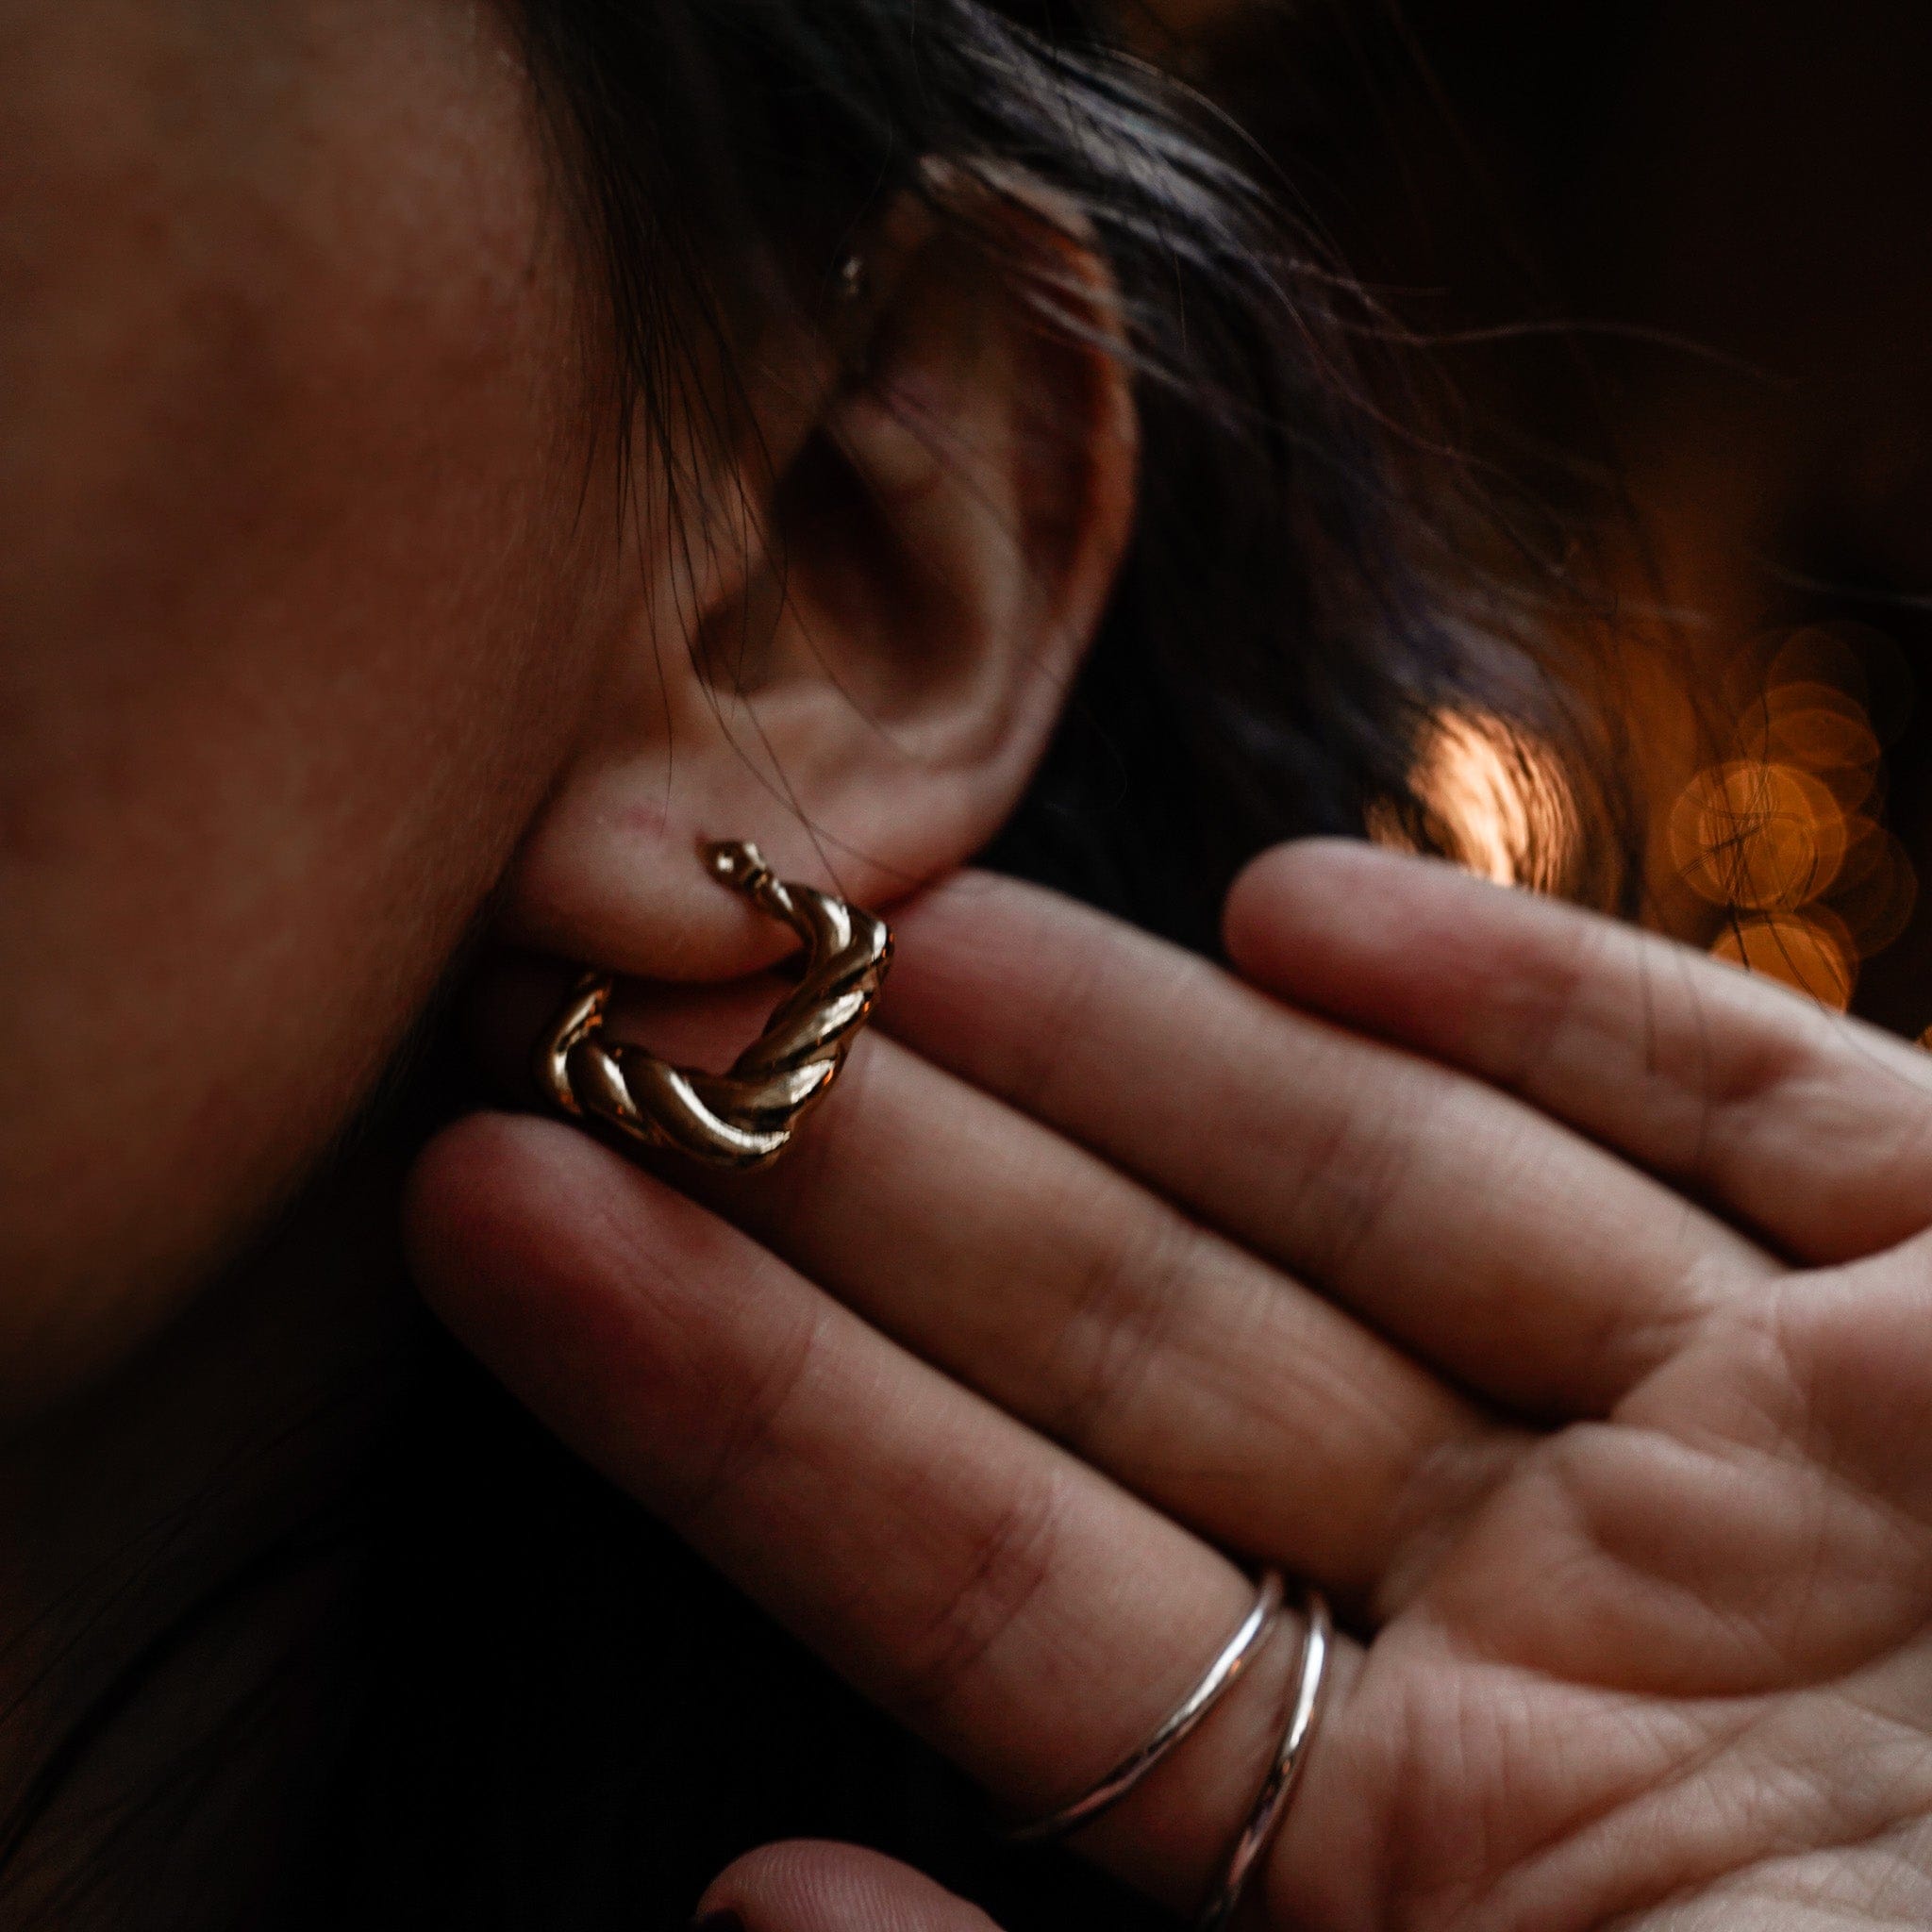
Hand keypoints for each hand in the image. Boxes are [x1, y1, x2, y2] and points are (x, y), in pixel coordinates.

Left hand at [408, 841, 1931, 1929]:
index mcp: (1467, 1884)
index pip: (990, 1593)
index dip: (724, 1401)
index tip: (507, 1217)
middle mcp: (1602, 1633)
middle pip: (1154, 1351)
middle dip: (893, 1179)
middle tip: (648, 1009)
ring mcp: (1802, 1448)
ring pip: (1395, 1191)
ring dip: (1157, 1052)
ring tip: (907, 927)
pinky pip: (1733, 1102)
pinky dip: (1535, 999)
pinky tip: (1315, 900)